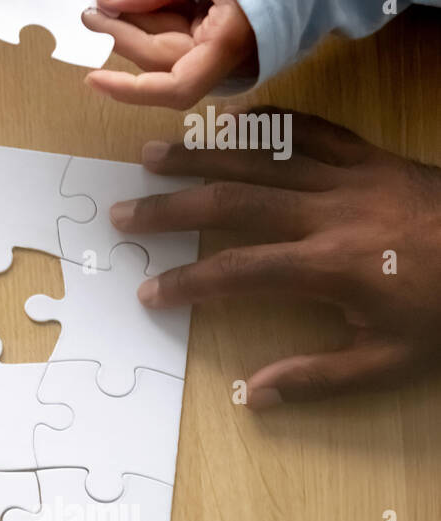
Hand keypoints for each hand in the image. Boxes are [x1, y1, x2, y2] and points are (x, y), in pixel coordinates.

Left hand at [81, 0, 256, 108]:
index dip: (131, 90)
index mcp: (232, 43)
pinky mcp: (214, 28)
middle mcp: (224, 53)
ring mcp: (218, 41)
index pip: (176, 87)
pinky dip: (148, 5)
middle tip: (88, 6)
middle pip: (158, 56)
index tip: (93, 78)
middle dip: (120, 32)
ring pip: (161, 38)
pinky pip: (173, 22)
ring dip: (129, 14)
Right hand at [113, 108, 440, 404]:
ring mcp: (351, 175)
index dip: (187, 282)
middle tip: (125, 215)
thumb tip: (257, 396)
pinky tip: (232, 125)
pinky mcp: (370, 155)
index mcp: (333, 266)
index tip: (150, 293)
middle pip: (232, 202)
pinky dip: (266, 125)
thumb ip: (321, 377)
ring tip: (152, 158)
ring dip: (201, 155)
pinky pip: (309, 128)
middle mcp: (331, 212)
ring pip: (261, 156)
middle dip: (171, 208)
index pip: (238, 272)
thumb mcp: (395, 361)